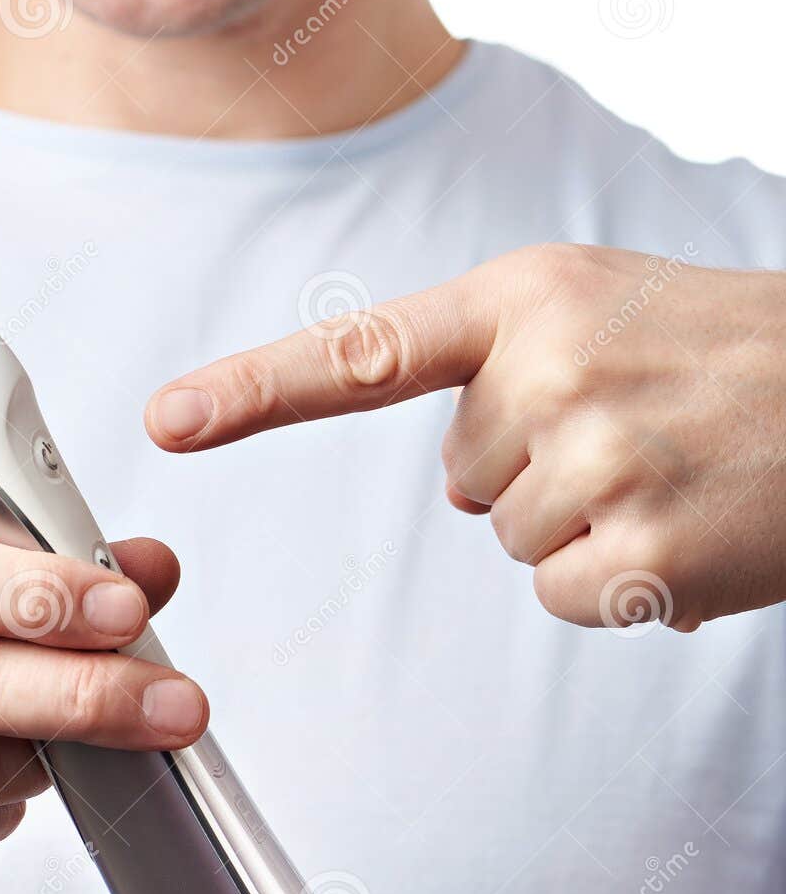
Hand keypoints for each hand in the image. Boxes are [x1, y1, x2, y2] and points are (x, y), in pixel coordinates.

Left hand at [145, 244, 785, 631]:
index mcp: (525, 297)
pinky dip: (620, 584)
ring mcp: (596, 460)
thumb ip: (500, 361)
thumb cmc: (726, 352)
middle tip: (641, 430)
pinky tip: (688, 527)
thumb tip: (462, 483)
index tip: (167, 420)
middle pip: (463, 481)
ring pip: (515, 540)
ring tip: (676, 469)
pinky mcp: (639, 552)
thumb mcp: (601, 305)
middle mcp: (550, 367)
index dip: (254, 391)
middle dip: (540, 470)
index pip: (361, 355)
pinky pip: (563, 596)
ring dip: (587, 526)